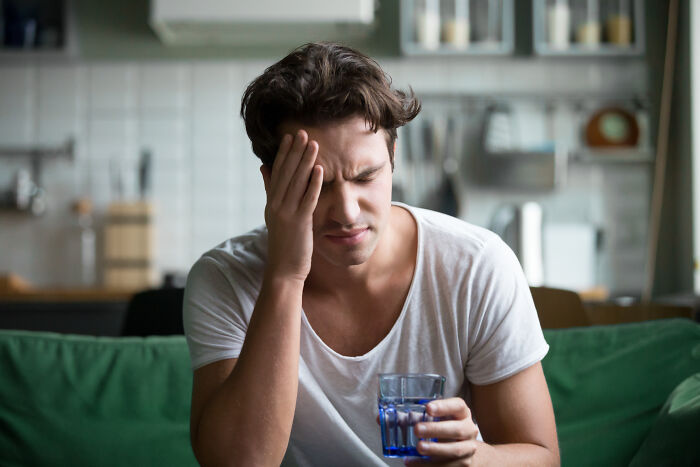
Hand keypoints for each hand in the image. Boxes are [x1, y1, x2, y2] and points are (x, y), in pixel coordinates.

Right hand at [260, 130, 322, 281]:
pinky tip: (320, 170)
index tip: (290, 137)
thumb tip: (264, 167)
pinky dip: (313, 184)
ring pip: (297, 183)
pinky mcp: (299, 223)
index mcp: (271, 202)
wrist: (283, 269)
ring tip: (313, 144)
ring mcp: (286, 213)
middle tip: (303, 132)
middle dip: (295, 152)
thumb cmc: (284, 243)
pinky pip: (307, 199)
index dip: (284, 154)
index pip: (277, 172)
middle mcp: (276, 205)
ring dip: (305, 162)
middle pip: (286, 173)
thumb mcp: (274, 213)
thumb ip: (270, 190)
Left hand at [405, 398, 479, 465]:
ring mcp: (468, 448)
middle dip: (436, 429)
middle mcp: (468, 430)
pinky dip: (428, 465)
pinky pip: (447, 466)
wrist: (464, 448)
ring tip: (418, 447)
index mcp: (462, 414)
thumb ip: (418, 416)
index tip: (428, 408)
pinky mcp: (463, 464)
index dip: (444, 406)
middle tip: (417, 429)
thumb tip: (389, 419)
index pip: (458, 406)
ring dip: (435, 449)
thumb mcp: (437, 419)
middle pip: (457, 429)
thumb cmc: (445, 428)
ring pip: (455, 450)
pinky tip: (413, 462)